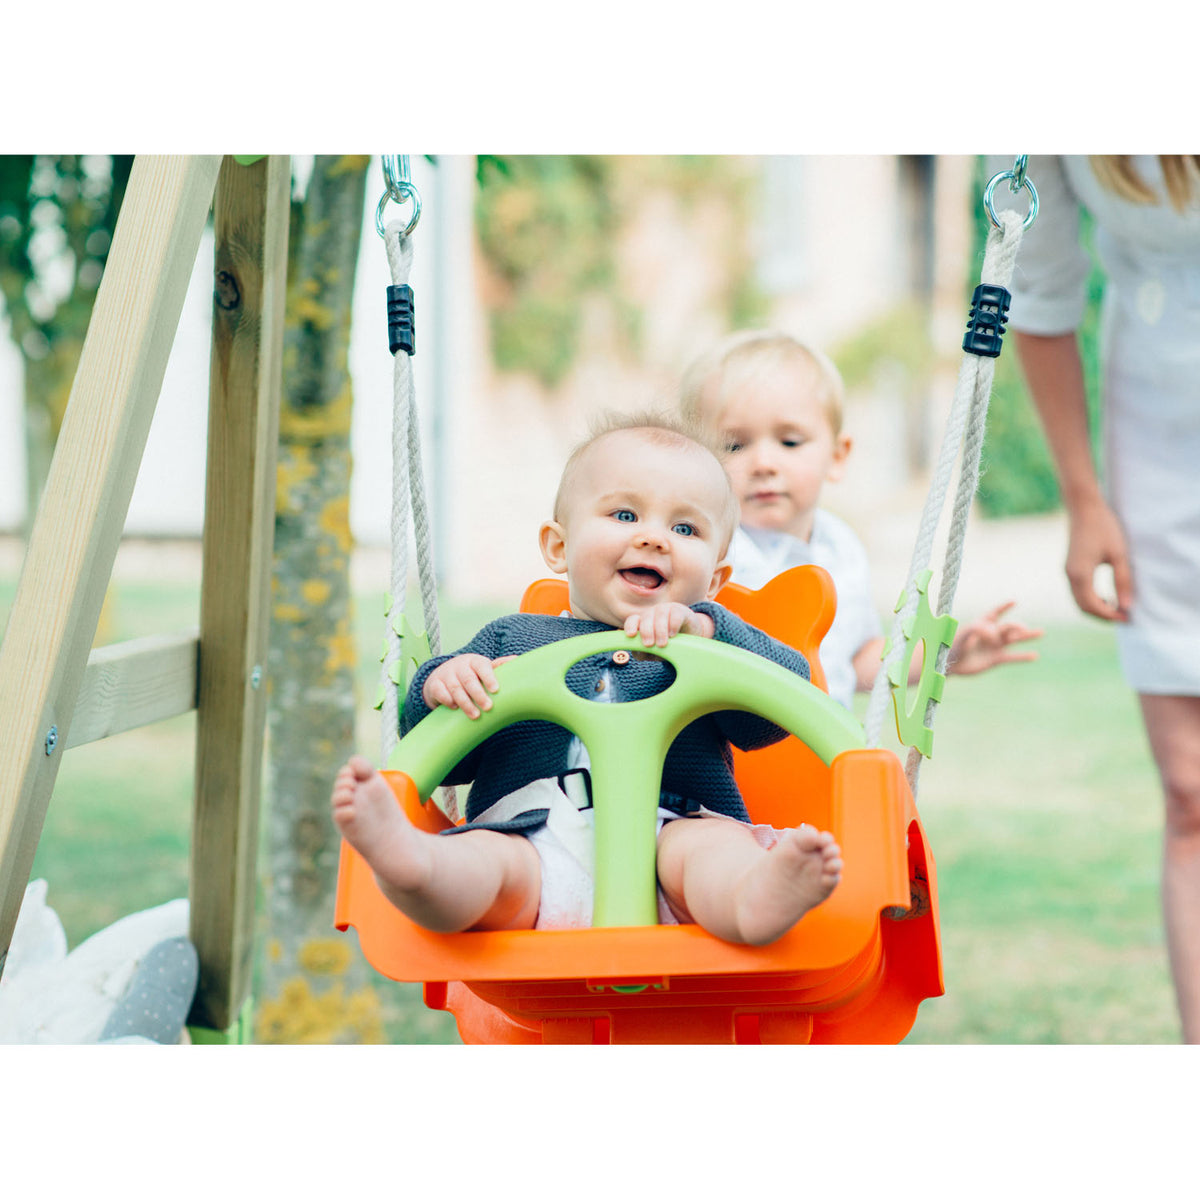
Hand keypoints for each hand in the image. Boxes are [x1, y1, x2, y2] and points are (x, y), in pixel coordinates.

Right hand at [422, 654, 514, 718]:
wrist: (442, 676)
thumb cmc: (470, 673)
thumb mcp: (483, 668)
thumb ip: (499, 665)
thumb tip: (517, 659)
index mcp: (474, 661)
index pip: (482, 666)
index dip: (489, 677)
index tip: (496, 690)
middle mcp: (459, 666)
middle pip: (469, 679)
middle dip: (479, 694)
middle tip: (488, 707)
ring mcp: (446, 674)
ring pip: (455, 687)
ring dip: (465, 702)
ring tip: (475, 715)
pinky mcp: (434, 684)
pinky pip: (440, 692)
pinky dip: (447, 700)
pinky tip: (455, 708)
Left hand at [623, 603, 714, 646]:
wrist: (691, 638)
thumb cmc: (669, 644)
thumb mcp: (655, 651)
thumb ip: (644, 652)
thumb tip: (637, 653)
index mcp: (643, 622)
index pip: (632, 620)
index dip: (630, 626)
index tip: (631, 635)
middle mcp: (653, 614)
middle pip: (645, 618)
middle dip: (646, 632)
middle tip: (649, 645)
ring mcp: (666, 610)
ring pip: (660, 616)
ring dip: (659, 631)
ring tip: (662, 644)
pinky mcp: (681, 610)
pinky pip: (675, 615)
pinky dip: (673, 625)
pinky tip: (673, 634)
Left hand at [948, 602, 1041, 676]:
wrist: (950, 664)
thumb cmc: (953, 646)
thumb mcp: (963, 636)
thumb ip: (975, 631)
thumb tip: (992, 633)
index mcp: (982, 624)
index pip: (994, 613)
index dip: (1003, 607)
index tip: (1014, 601)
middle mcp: (991, 634)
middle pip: (1008, 627)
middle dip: (1016, 627)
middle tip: (1020, 631)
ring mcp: (995, 646)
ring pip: (1015, 639)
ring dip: (1027, 636)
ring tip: (1041, 632)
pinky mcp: (996, 659)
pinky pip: (1012, 657)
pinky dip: (1023, 656)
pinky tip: (1035, 655)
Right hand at [1065, 496, 1133, 621]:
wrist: (1083, 508)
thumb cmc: (1103, 528)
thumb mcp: (1119, 554)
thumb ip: (1123, 581)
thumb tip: (1127, 605)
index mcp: (1081, 575)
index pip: (1093, 606)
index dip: (1111, 615)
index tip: (1128, 617)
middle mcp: (1070, 576)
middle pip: (1083, 608)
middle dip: (1103, 616)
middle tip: (1124, 616)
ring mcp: (1068, 572)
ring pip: (1079, 601)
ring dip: (1096, 608)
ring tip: (1117, 607)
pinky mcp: (1070, 568)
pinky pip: (1078, 592)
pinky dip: (1091, 600)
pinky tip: (1106, 596)